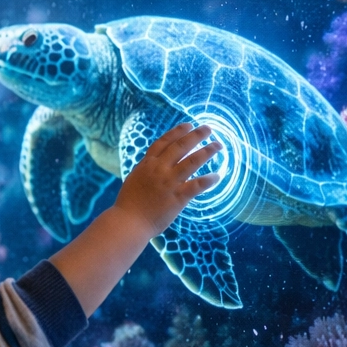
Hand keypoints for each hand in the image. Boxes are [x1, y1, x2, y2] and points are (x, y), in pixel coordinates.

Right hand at [110, 124, 220, 238]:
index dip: (177, 132)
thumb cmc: (129, 203)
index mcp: (147, 164)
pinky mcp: (178, 198)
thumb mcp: (135, 178)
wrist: (129, 221)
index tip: (188, 125)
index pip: (164, 142)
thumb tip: (155, 162)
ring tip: (218, 145)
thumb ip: (147, 169)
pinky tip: (217, 176)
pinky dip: (208, 180)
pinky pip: (197, 185)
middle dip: (196, 135)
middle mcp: (159, 169)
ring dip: (207, 151)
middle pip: (180, 146)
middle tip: (208, 128)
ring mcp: (169, 182)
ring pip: (192, 162)